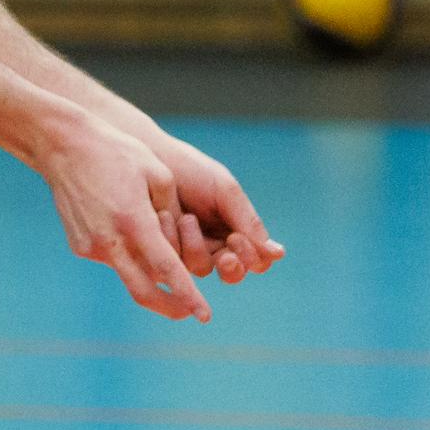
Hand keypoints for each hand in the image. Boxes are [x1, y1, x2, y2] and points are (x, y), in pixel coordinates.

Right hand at [35, 113, 211, 322]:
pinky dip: (126, 255)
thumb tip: (178, 244)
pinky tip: (127, 229)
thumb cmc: (115, 153)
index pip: (167, 270)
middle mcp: (109, 240)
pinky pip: (110, 259)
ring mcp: (90, 245)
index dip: (188, 295)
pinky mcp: (79, 244)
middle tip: (189, 313)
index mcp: (133, 221)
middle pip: (143, 291)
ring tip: (161, 252)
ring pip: (127, 273)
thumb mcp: (158, 173)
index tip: (205, 315)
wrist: (63, 146)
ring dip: (148, 274)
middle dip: (170, 307)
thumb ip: (173, 213)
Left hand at [148, 134, 284, 283]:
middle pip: (233, 273)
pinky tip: (168, 217)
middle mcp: (216, 243)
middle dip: (232, 267)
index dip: (252, 257)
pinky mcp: (164, 248)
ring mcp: (189, 247)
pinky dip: (174, 240)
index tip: (239, 239)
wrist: (151, 155)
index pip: (256, 259)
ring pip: (203, 268)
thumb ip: (248, 221)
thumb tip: (278, 254)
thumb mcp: (224, 191)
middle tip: (225, 256)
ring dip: (197, 247)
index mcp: (238, 229)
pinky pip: (174, 260)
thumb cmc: (192, 170)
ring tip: (187, 218)